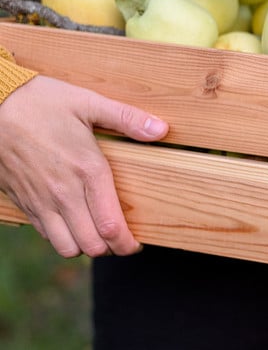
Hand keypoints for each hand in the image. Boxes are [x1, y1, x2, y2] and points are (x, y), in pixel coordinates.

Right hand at [0, 76, 168, 257]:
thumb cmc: (42, 101)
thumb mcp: (89, 102)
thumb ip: (128, 118)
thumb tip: (162, 129)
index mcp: (86, 170)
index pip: (110, 226)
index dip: (128, 243)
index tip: (137, 244)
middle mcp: (63, 192)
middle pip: (92, 245)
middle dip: (112, 248)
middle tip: (123, 241)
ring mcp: (40, 200)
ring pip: (66, 247)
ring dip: (86, 246)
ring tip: (99, 234)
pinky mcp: (23, 201)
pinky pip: (46, 234)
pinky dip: (63, 237)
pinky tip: (74, 222)